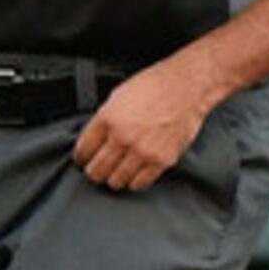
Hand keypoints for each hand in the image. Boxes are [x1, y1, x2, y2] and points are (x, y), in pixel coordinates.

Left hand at [71, 62, 215, 191]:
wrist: (187, 86)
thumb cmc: (154, 86)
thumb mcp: (117, 96)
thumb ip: (104, 120)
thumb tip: (94, 141)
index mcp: (108, 119)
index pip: (83, 151)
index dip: (81, 158)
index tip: (84, 159)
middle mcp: (123, 138)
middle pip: (96, 171)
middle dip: (94, 171)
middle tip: (97, 169)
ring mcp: (143, 151)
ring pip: (116, 181)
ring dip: (114, 178)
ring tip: (117, 172)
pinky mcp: (162, 160)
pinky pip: (140, 183)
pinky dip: (134, 181)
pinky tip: (134, 173)